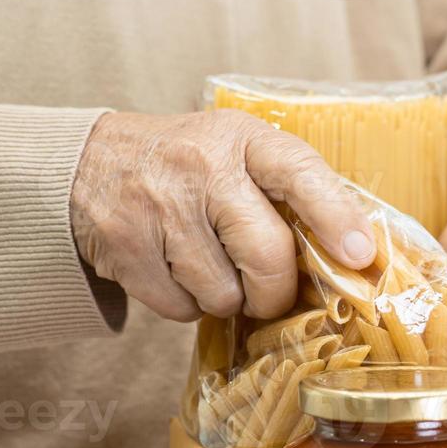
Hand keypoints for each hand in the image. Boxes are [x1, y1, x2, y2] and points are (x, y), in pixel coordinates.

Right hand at [71, 110, 374, 320]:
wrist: (87, 163)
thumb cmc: (190, 169)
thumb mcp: (240, 155)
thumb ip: (292, 194)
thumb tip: (356, 257)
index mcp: (244, 139)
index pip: (300, 174)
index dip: (336, 217)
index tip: (359, 254)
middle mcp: (202, 166)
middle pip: (266, 255)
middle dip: (275, 292)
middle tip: (268, 294)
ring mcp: (159, 205)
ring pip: (223, 293)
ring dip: (225, 298)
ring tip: (208, 266)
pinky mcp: (124, 245)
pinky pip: (181, 307)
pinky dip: (186, 304)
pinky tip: (175, 271)